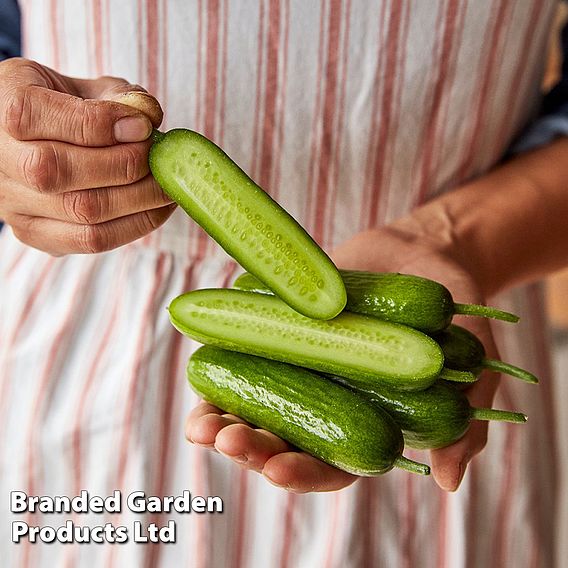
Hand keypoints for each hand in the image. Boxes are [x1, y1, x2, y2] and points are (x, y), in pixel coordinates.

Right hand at [0, 58, 174, 254]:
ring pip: (81, 212)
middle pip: (59, 171)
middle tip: (161, 159)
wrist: (30, 142)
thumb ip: (115, 95)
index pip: (36, 116)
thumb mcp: (82, 85)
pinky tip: (157, 207)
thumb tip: (149, 117)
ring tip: (168, 185)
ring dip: (139, 200)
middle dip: (124, 165)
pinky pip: (91, 240)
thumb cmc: (62, 106)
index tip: (143, 125)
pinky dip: (135, 225)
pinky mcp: (35, 233)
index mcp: (2, 106)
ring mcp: (13, 204)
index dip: (100, 123)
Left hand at [185, 223, 500, 492]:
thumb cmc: (452, 313)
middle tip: (225, 439)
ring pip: (256, 400)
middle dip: (251, 447)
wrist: (425, 251)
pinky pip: (249, 348)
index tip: (276, 471)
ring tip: (199, 422)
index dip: (302, 473)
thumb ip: (464, 419)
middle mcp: (328, 397)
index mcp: (366, 420)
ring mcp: (303, 363)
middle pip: (283, 438)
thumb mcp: (471, 363)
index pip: (330, 464)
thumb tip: (449, 482)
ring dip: (223, 415)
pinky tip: (203, 366)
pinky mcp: (285, 326)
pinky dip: (224, 362)